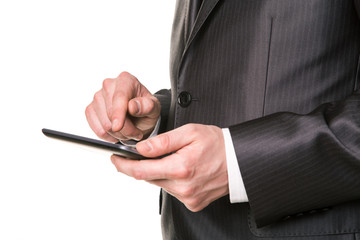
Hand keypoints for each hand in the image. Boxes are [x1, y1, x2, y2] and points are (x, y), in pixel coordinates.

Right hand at [85, 72, 160, 141]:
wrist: (139, 116)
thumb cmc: (146, 110)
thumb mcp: (154, 108)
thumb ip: (147, 106)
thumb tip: (132, 106)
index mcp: (126, 80)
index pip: (119, 97)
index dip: (118, 113)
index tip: (118, 126)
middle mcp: (109, 85)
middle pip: (111, 114)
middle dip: (125, 129)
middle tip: (136, 133)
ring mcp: (97, 97)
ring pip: (104, 124)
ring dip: (118, 134)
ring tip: (128, 131)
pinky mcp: (90, 109)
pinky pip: (97, 129)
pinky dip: (108, 136)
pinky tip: (117, 133)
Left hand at [111, 124, 228, 211]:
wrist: (240, 160)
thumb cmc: (217, 143)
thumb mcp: (190, 133)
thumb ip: (163, 141)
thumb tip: (140, 149)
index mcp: (181, 168)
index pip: (141, 171)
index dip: (123, 165)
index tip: (115, 158)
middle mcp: (183, 187)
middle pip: (148, 178)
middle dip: (140, 166)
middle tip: (138, 155)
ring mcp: (188, 198)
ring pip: (160, 184)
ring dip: (158, 172)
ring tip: (172, 159)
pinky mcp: (193, 203)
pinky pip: (172, 191)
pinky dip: (170, 180)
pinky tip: (181, 170)